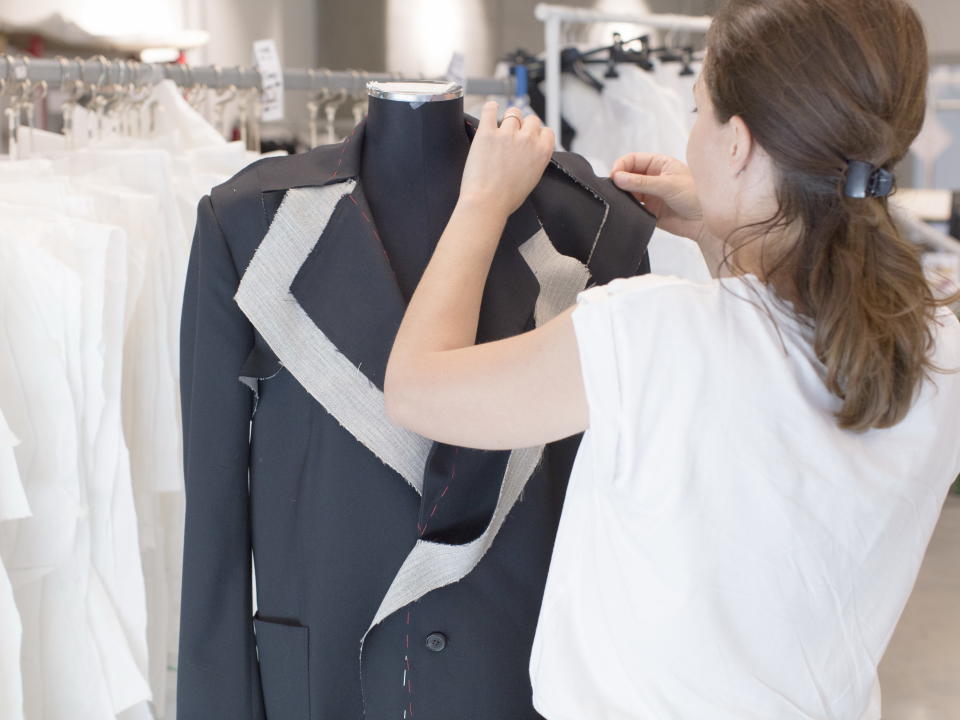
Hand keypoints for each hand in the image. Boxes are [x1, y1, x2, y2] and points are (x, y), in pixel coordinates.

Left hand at [459, 101, 555, 217]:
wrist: (487, 203)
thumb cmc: (507, 199)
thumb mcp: (532, 180)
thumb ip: (534, 161)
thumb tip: (529, 152)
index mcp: (542, 152)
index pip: (546, 131)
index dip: (538, 134)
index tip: (530, 139)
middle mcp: (527, 139)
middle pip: (531, 119)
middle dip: (524, 126)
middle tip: (514, 135)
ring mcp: (507, 134)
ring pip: (512, 113)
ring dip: (508, 118)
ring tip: (500, 126)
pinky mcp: (487, 133)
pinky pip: (490, 110)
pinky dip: (491, 107)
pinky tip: (491, 109)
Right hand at [611, 153, 704, 240]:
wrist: (706, 223)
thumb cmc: (696, 197)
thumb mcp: (668, 185)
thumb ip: (641, 182)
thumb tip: (617, 177)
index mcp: (659, 164)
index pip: (632, 160)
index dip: (621, 166)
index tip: (614, 176)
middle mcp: (652, 178)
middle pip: (627, 176)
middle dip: (619, 181)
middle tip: (614, 189)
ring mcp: (650, 195)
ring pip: (627, 192)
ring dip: (622, 196)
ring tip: (621, 201)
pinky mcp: (648, 211)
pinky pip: (632, 208)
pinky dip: (627, 209)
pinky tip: (628, 211)